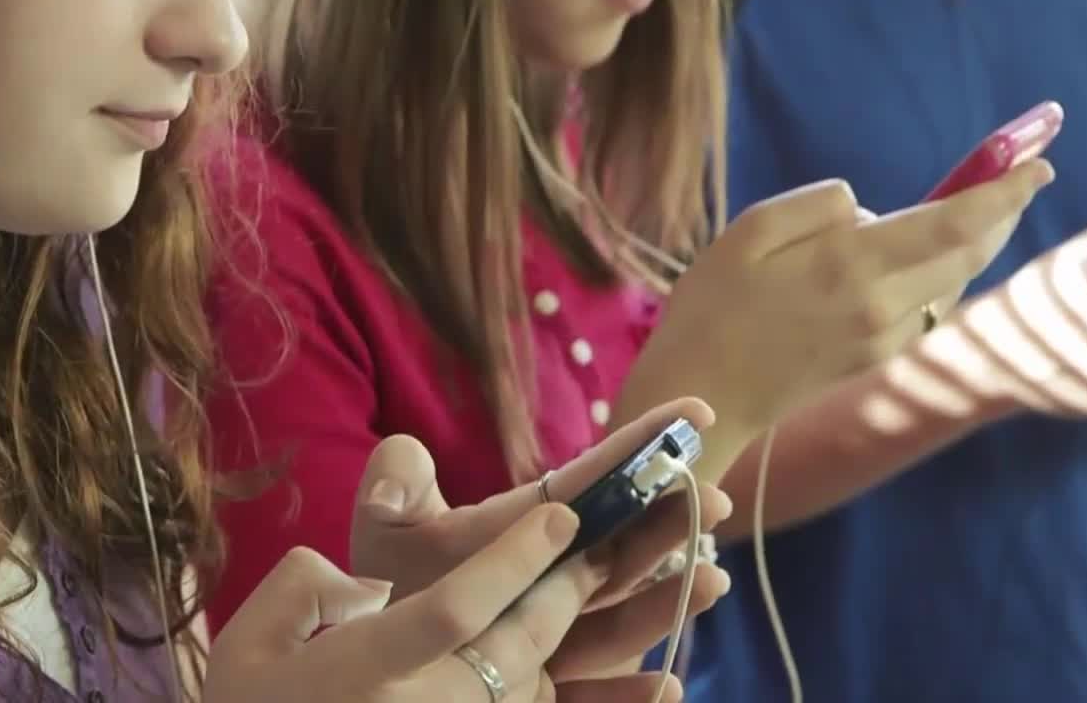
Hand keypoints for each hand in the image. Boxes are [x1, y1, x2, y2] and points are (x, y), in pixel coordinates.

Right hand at [205, 501, 677, 701]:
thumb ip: (304, 591)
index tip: (560, 513)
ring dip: (628, 631)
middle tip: (649, 519)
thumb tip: (361, 577)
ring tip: (695, 580)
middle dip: (592, 574)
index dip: (511, 559)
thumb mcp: (250, 650)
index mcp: (369, 671)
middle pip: (526, 636)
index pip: (453, 607)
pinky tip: (666, 687)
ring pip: (557, 678)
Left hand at [350, 399, 732, 681]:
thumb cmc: (389, 583)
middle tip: (711, 500)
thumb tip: (404, 459)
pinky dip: (632, 694)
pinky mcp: (541, 689)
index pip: (589, 480)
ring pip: (620, 615)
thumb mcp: (386, 528)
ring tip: (714, 578)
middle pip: (621, 544)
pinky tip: (671, 688)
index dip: (640, 445)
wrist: (373, 654)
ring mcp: (554, 634)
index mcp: (526, 527)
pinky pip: (593, 693)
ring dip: (668, 597)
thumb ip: (396, 486)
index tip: (695, 412)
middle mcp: (553, 577)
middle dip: (669, 520)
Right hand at [630, 161, 1052, 445]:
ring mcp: (884, 338)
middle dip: (1003, 212)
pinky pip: (925, 305)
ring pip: (951, 282)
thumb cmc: (712, 307)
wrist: (702, 398)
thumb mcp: (749, 230)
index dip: (1004, 193)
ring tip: (985, 205)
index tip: (1039, 163)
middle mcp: (883, 307)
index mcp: (853, 268)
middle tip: (1026, 173)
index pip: (954, 225)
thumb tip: (872, 211)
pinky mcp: (876, 357)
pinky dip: (939, 274)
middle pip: (969, 254)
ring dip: (974, 243)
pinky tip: (927, 256)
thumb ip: (820, 207)